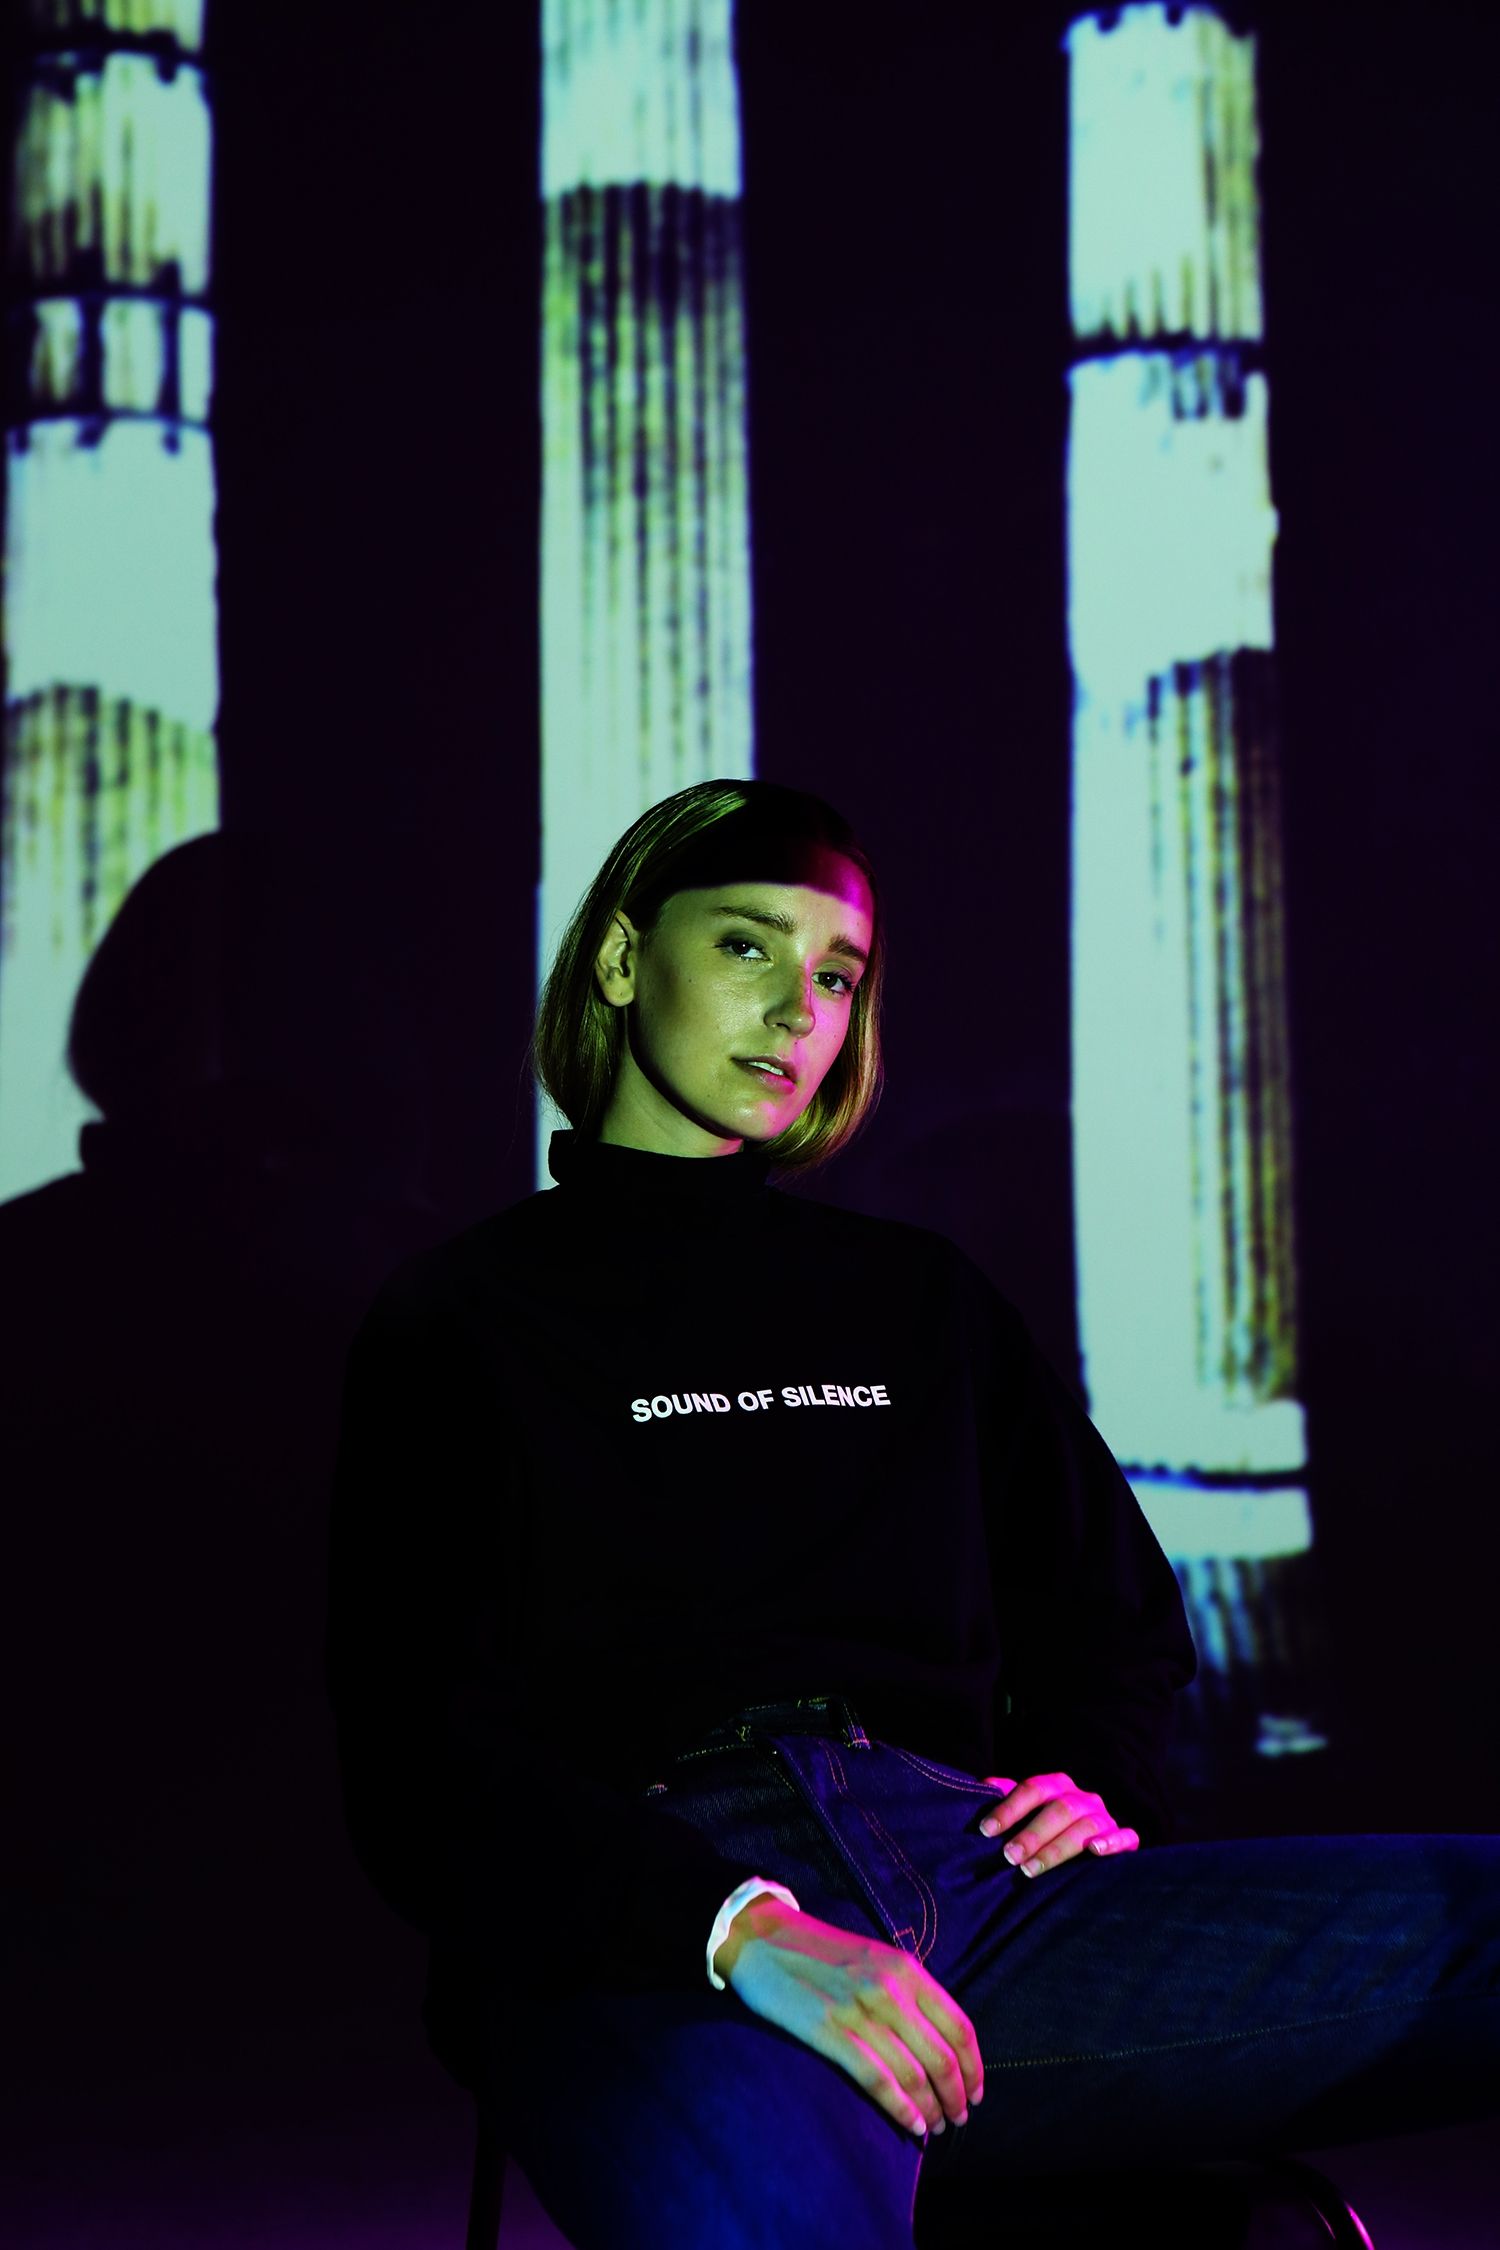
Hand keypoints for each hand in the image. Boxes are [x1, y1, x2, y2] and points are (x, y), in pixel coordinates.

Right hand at [718, 1894, 982, 2140]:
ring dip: (932, 2109)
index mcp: (906, 1970)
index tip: (975, 2093)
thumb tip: (937, 2042)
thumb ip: (907, 1993)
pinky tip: (912, 2125)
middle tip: (957, 2119)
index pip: (959, 2027)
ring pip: (914, 2074)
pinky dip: (902, 2109)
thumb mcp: (875, 1960)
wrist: (762, 1938)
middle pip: (942, 2057)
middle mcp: (890, 1989)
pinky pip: (878, 2081)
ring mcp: (860, 2011)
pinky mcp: (830, 2032)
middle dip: (956, 2096)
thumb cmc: (821, 1954)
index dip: (974, 2068)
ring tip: (936, 2126)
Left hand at [977, 1771, 1137, 1875]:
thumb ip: (1006, 1797)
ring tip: (1031, 1869)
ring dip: (1058, 1848)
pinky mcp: (1124, 1838)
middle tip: (1008, 1856)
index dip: (1009, 1808)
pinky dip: (1112, 1842)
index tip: (985, 1830)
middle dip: (1032, 1834)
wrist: (1089, 1842)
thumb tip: (981, 1787)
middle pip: (1059, 1809)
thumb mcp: (1026, 1811)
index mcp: (1057, 1786)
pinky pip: (1126, 1837)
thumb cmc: (1045, 1828)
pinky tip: (1094, 1851)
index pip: (1033, 1789)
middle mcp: (1082, 1798)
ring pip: (1086, 1826)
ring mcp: (1105, 1817)